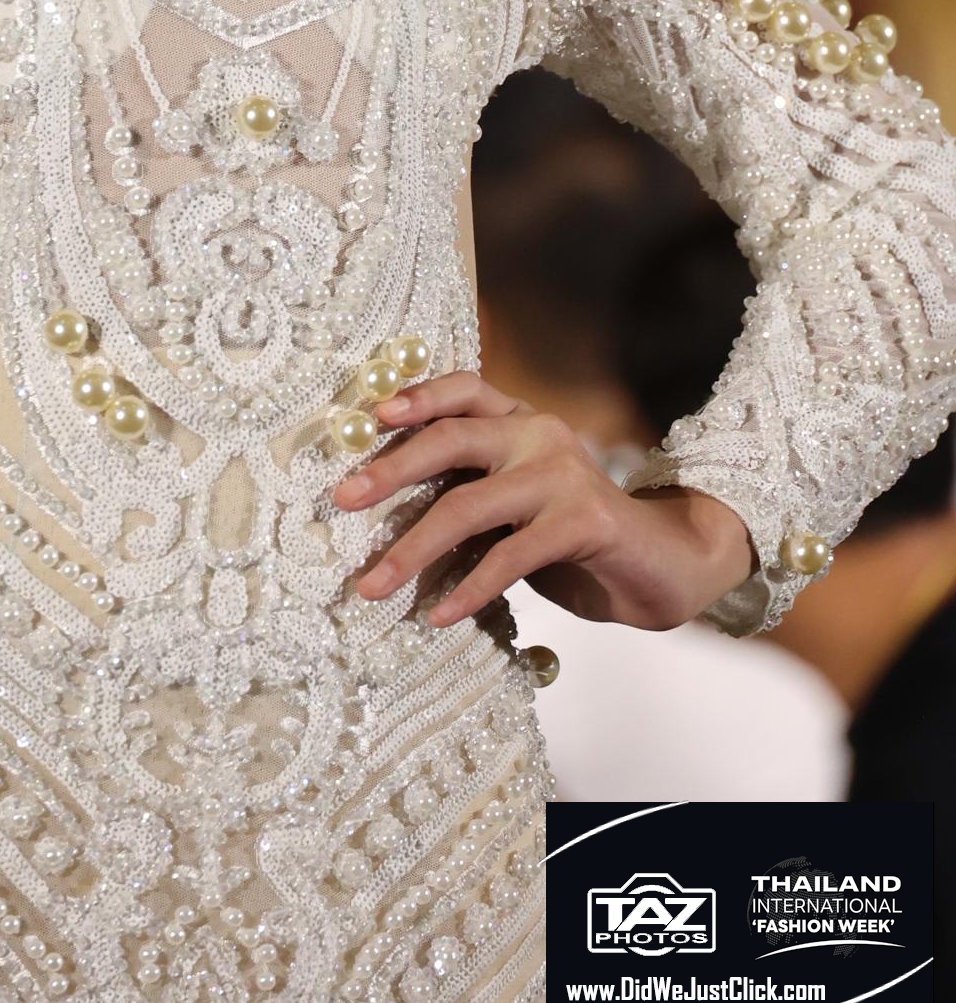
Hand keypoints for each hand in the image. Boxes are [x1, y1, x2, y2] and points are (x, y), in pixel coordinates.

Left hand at [329, 371, 757, 629]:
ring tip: (371, 585)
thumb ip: (465, 492)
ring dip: (412, 548)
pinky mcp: (583, 522)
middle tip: (342, 499)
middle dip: (390, 470)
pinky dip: (468, 589)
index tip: (372, 414)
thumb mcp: (512, 504)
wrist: (661, 564)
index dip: (417, 395)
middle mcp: (539, 433)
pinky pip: (508, 557)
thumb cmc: (568, 534)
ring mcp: (563, 475)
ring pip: (468, 505)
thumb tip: (378, 510)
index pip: (463, 388)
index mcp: (520, 419)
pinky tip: (438, 614)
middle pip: (452, 439)